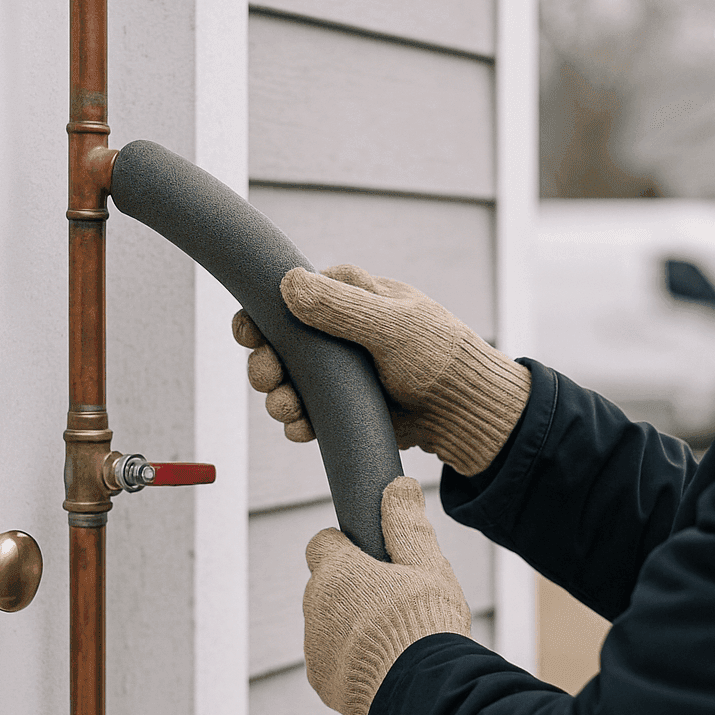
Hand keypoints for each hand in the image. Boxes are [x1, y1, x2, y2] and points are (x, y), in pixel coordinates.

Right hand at [232, 264, 530, 475]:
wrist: (465, 410)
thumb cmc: (439, 356)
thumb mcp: (392, 325)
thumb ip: (340, 307)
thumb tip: (288, 284)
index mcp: (347, 295)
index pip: (287, 297)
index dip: (260, 316)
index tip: (249, 334)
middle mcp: (336, 331)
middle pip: (276, 345)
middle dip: (265, 365)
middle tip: (269, 379)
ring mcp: (338, 372)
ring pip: (287, 383)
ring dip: (278, 398)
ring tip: (288, 410)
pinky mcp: (342, 407)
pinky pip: (307, 415)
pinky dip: (299, 424)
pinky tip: (303, 429)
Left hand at [303, 476, 472, 714]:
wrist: (422, 696)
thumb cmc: (426, 626)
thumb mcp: (427, 566)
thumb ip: (407, 524)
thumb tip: (397, 487)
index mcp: (338, 571)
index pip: (322, 543)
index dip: (347, 548)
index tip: (374, 561)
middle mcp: (316, 606)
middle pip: (327, 586)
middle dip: (353, 589)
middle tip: (394, 602)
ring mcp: (315, 646)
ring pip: (328, 624)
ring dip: (351, 626)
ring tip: (394, 638)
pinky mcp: (321, 681)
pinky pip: (331, 661)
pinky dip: (352, 661)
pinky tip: (385, 666)